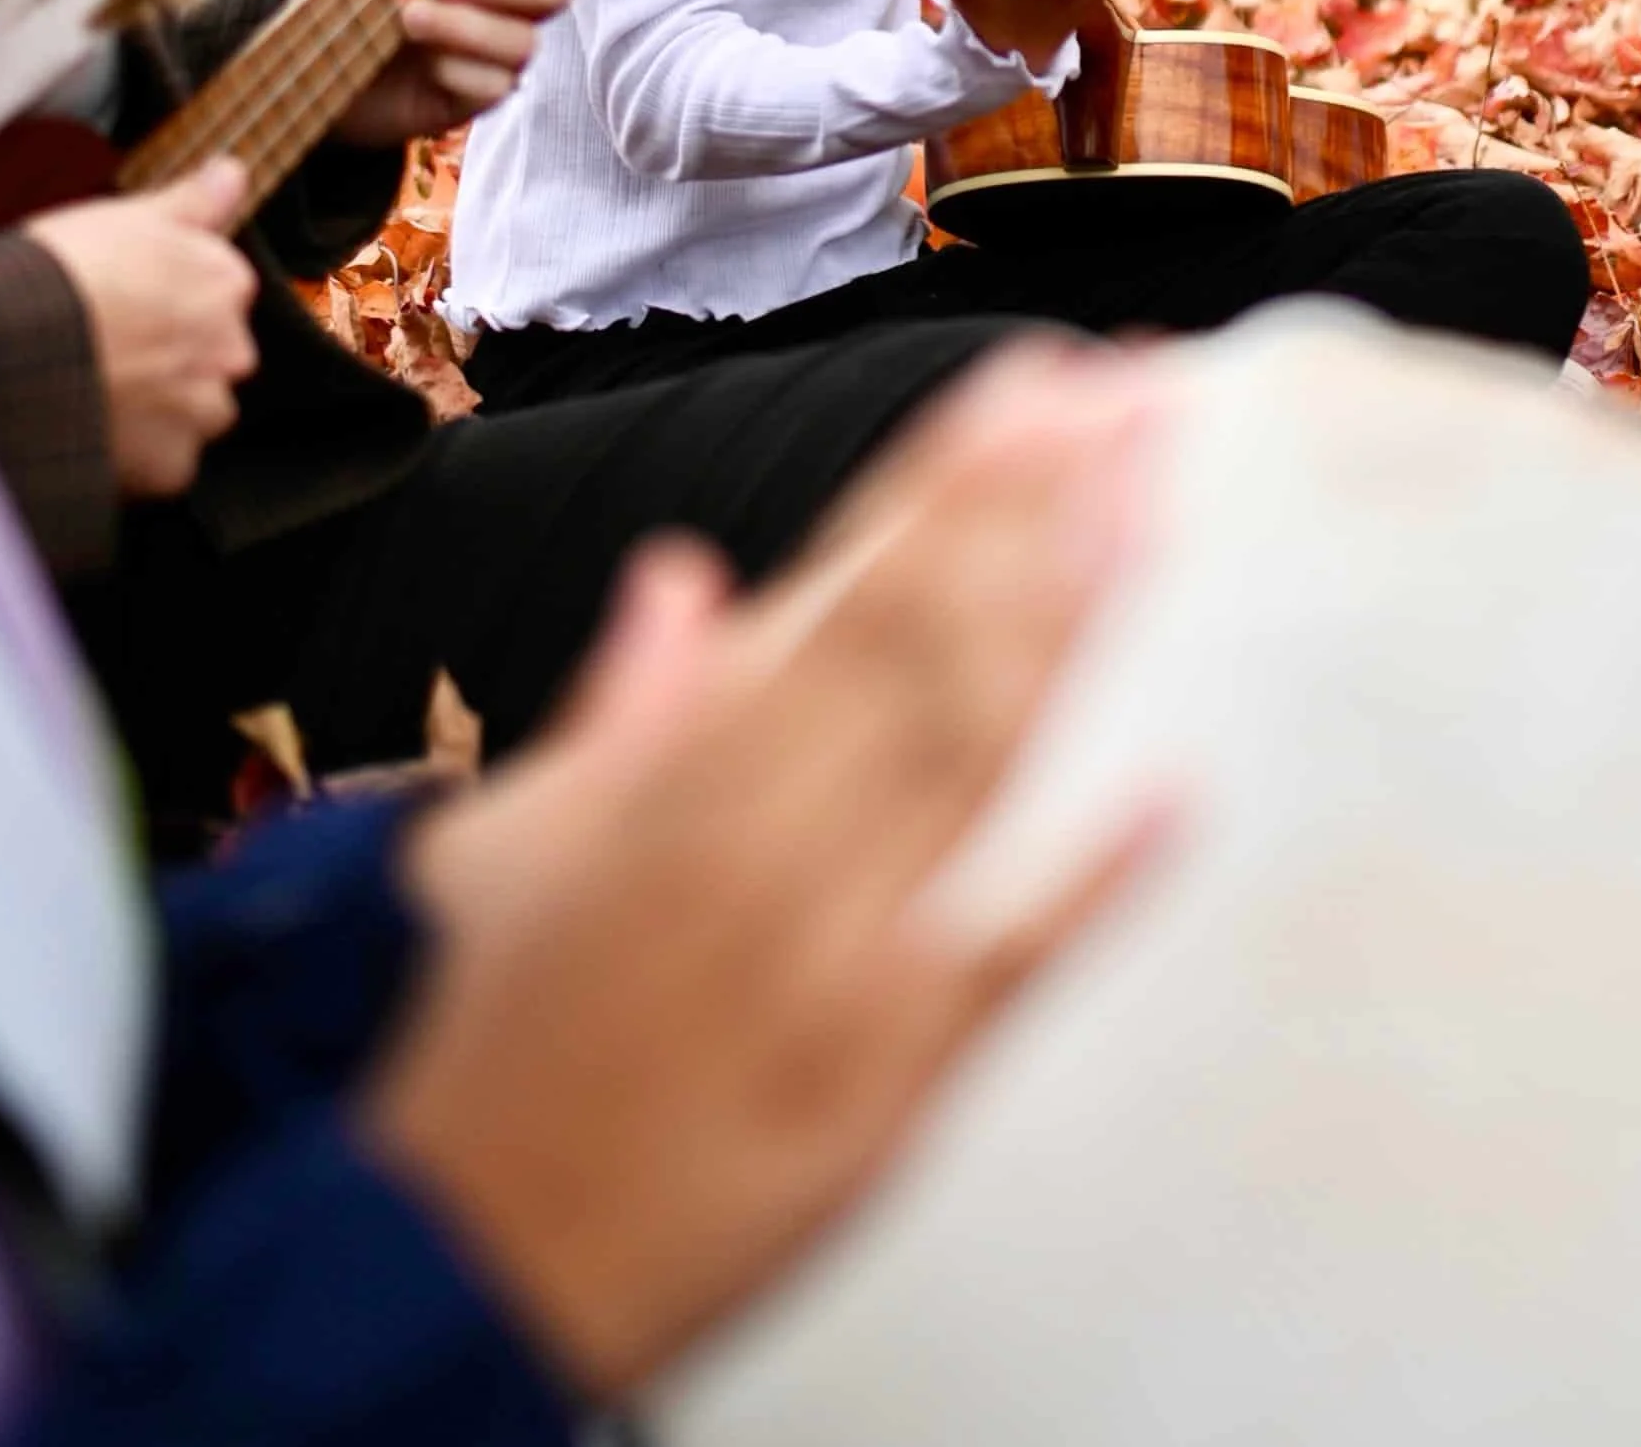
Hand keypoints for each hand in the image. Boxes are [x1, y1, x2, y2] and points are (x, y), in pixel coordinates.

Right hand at [25, 160, 257, 497]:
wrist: (12, 345)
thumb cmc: (61, 271)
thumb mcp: (127, 215)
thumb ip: (193, 200)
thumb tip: (234, 172)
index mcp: (225, 282)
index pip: (216, 293)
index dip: (165, 298)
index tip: (125, 302)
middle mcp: (231, 349)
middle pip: (210, 357)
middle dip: (170, 359)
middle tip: (106, 350)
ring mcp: (203, 410)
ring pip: (193, 413)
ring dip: (159, 410)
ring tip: (95, 391)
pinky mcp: (170, 466)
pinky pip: (163, 464)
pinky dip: (136, 455)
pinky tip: (94, 429)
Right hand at [364, 338, 1170, 1396]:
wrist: (464, 1257)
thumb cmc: (496, 1044)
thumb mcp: (523, 849)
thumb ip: (624, 709)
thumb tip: (681, 574)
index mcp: (684, 775)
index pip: (849, 584)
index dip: (952, 478)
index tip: (1036, 383)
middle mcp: (764, 839)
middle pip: (928, 642)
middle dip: (1040, 507)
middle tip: (1140, 398)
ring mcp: (831, 956)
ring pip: (970, 757)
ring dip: (1070, 621)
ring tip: (1154, 507)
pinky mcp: (881, 1082)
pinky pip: (1000, 965)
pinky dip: (1088, 878)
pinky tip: (1176, 792)